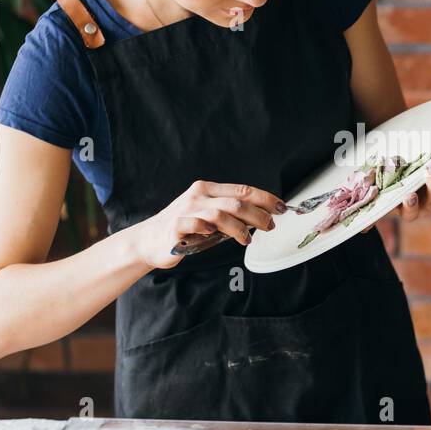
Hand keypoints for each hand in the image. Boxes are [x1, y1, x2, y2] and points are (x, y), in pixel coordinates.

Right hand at [134, 180, 286, 268]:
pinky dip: (210, 229)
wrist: (148, 240)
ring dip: (240, 227)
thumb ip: (231, 215)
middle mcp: (198, 196)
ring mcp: (187, 210)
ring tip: (247, 239)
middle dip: (259, 214)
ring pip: (221, 213)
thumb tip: (261, 218)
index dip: (265, 198)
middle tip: (270, 226)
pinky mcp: (176, 227)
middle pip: (236, 202)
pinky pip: (196, 224)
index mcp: (208, 189)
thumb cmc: (184, 229)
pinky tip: (216, 235)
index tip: (282, 207)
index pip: (242, 190)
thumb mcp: (209, 217)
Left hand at [361, 157, 430, 241]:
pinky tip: (365, 224)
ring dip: (408, 203)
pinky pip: (374, 215)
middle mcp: (421, 207)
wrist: (396, 155)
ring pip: (405, 211)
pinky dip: (369, 220)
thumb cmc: (426, 162)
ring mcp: (400, 206)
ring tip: (407, 192)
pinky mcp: (380, 203)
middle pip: (430, 206)